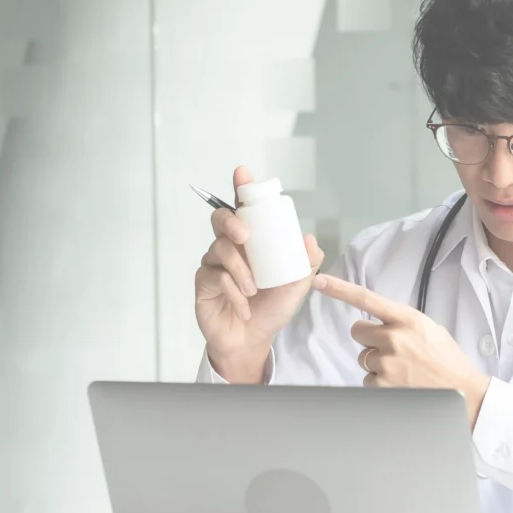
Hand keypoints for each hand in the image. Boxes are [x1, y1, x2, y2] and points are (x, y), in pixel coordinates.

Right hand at [195, 166, 325, 382]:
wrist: (252, 340)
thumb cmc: (271, 308)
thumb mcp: (296, 287)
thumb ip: (305, 264)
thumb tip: (310, 239)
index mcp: (254, 242)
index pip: (246, 209)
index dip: (242, 188)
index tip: (242, 172)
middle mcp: (231, 246)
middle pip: (221, 220)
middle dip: (232, 223)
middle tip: (245, 237)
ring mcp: (214, 262)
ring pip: (220, 250)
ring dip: (239, 270)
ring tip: (254, 290)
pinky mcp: (203, 281)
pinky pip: (215, 276)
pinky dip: (233, 291)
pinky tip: (244, 306)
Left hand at [312, 273, 490, 426]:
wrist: (463, 391)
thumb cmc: (447, 360)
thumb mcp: (429, 329)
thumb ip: (402, 323)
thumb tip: (379, 323)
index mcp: (407, 319)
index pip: (367, 299)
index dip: (340, 290)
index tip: (320, 282)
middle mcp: (394, 338)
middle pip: (357, 331)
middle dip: (369, 339)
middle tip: (390, 348)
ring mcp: (387, 362)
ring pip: (364, 357)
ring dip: (377, 362)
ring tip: (404, 369)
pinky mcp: (383, 384)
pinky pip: (368, 379)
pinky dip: (381, 382)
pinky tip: (402, 383)